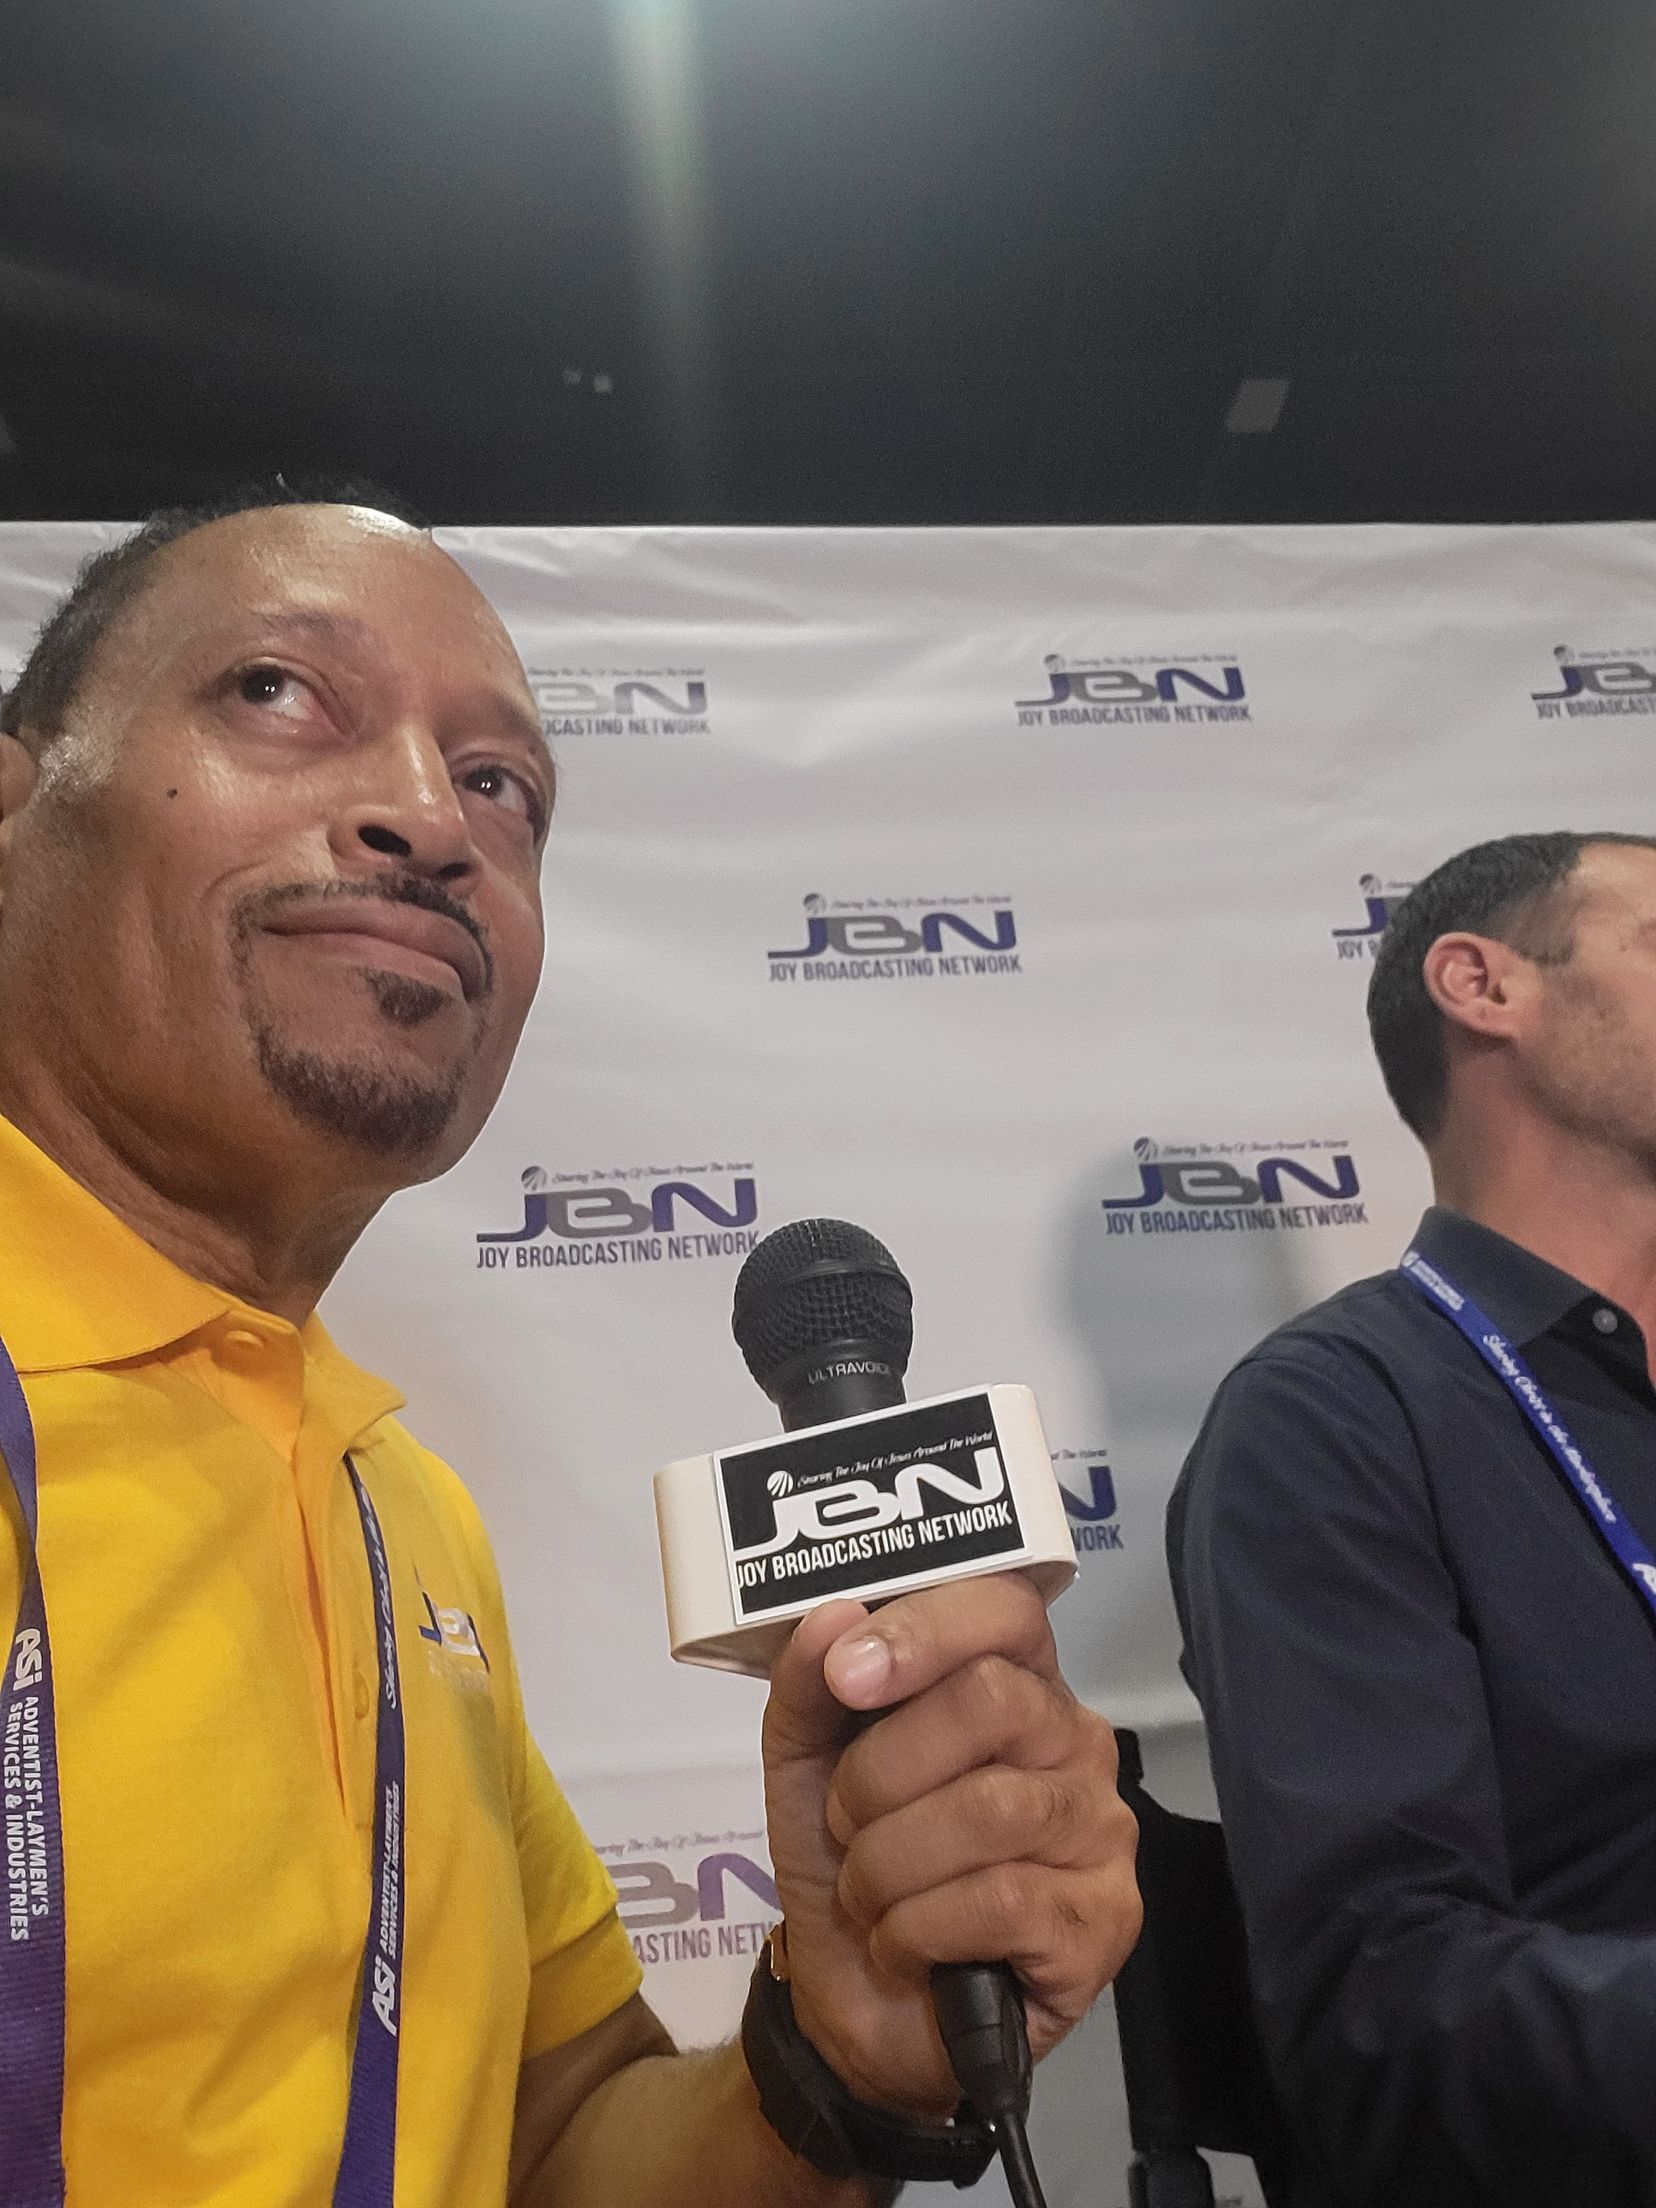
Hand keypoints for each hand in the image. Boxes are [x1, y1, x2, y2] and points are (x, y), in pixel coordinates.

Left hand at [759, 1574, 1141, 2121]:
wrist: (855, 2003)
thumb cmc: (848, 1858)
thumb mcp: (804, 1761)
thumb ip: (809, 1683)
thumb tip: (832, 1617)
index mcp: (1014, 1679)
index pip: (1006, 1608)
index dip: (924, 1630)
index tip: (847, 1677)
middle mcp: (1075, 1739)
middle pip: (991, 1700)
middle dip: (881, 1771)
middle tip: (847, 1822)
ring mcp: (1103, 1830)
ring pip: (989, 1809)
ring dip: (889, 1862)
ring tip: (870, 1894)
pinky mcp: (1106, 1921)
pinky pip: (1002, 1902)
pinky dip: (917, 1930)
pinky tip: (907, 1947)